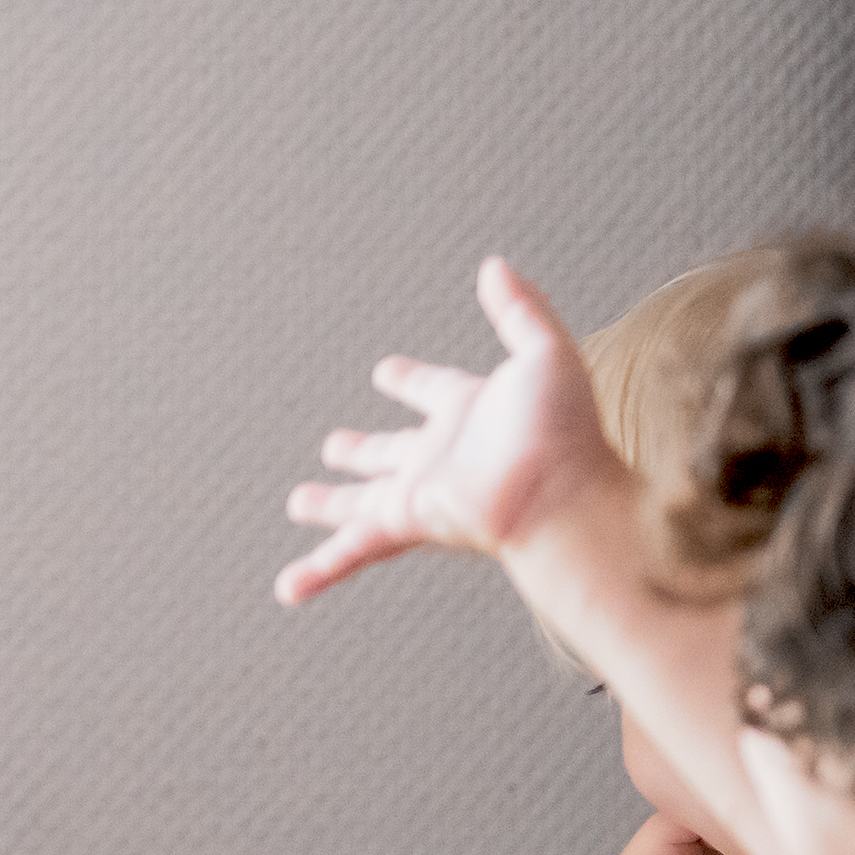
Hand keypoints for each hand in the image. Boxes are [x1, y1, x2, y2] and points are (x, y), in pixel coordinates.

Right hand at [280, 257, 628, 605]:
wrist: (563, 496)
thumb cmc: (567, 431)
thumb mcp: (545, 353)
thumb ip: (518, 309)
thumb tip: (493, 264)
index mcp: (471, 412)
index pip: (433, 390)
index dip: (410, 380)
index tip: (386, 372)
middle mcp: (441, 456)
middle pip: (389, 452)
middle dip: (360, 451)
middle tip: (333, 447)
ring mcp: (420, 492)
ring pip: (359, 503)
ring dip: (328, 505)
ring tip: (299, 503)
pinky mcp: (405, 520)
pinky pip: (351, 549)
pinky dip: (318, 571)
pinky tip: (287, 590)